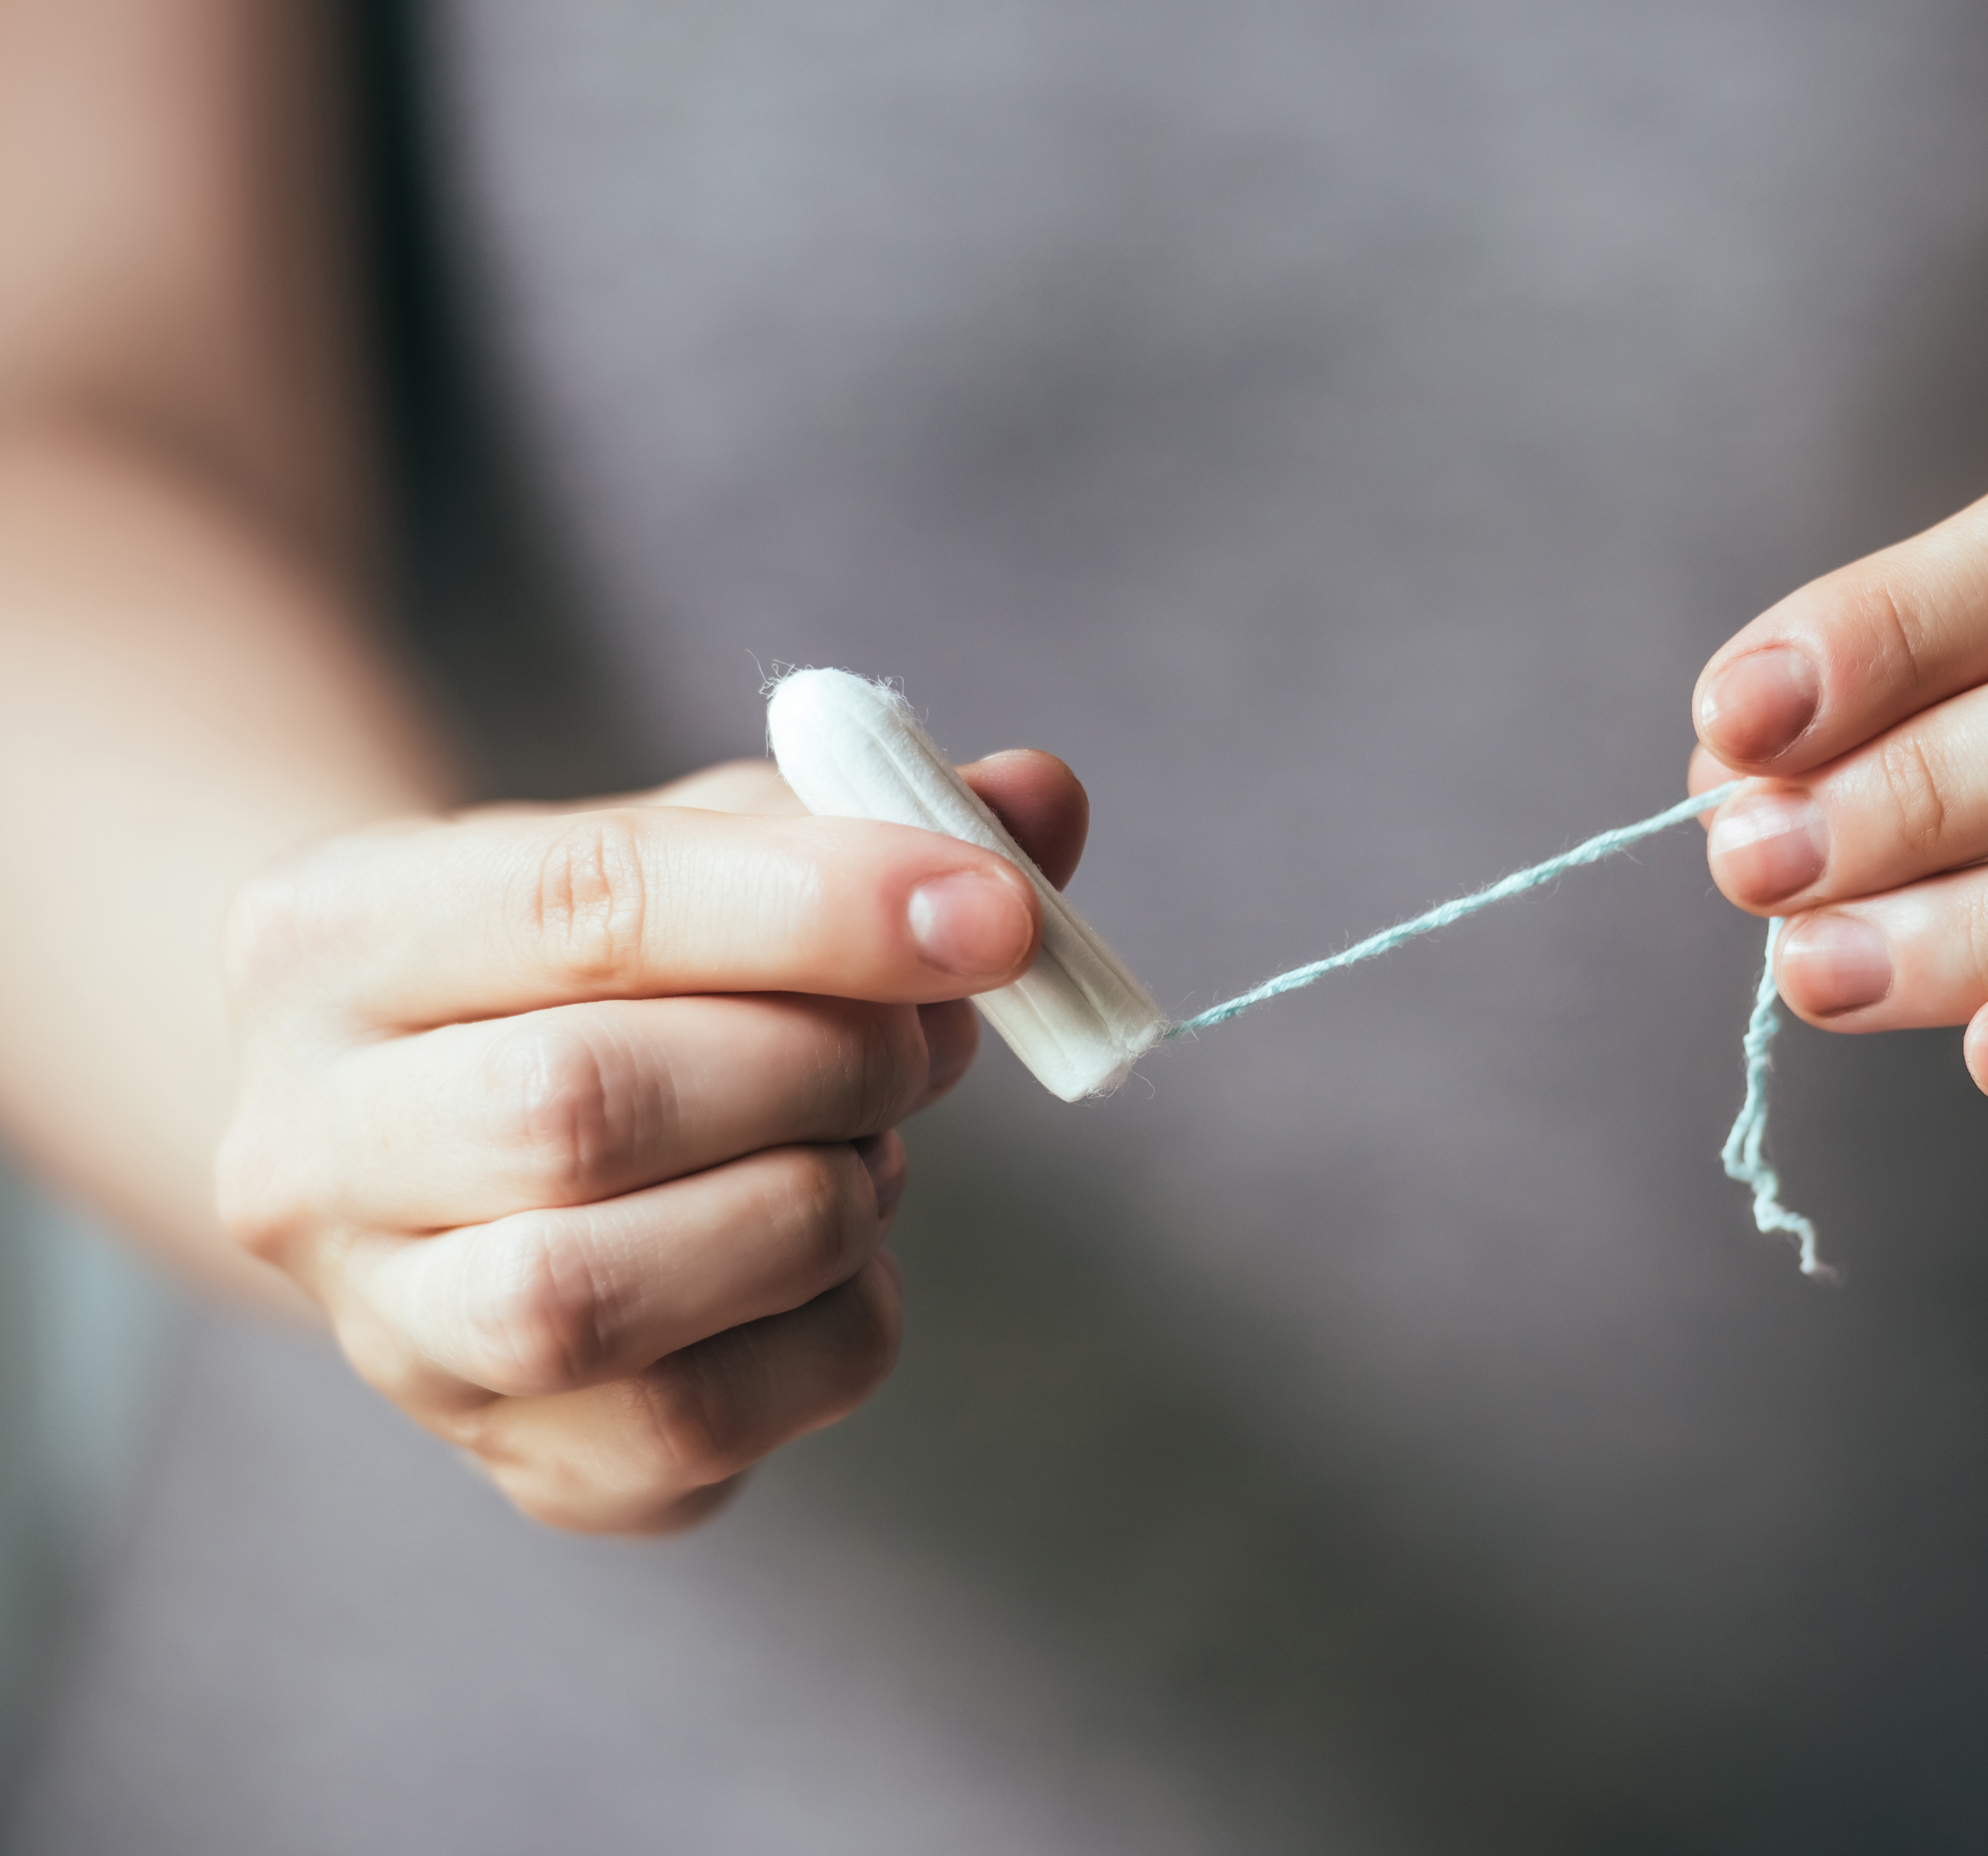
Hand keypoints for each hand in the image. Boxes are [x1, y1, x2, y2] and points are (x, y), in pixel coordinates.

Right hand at [215, 752, 1088, 1532]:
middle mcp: (307, 1147)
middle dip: (823, 1064)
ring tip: (866, 1141)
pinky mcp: (519, 1462)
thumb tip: (1041, 802)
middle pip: (582, 1110)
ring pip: (605, 1297)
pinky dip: (839, 1324)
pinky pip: (703, 1427)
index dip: (818, 907)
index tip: (993, 913)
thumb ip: (871, 816)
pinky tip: (841, 1251)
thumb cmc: (610, 964)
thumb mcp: (710, 844)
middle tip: (926, 1035)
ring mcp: (393, 1331)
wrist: (485, 1133)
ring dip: (817, 1205)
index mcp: (329, 937)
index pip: (585, 902)